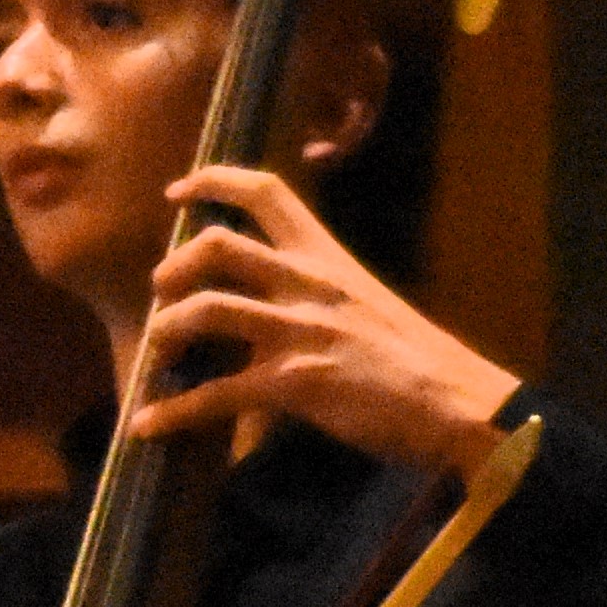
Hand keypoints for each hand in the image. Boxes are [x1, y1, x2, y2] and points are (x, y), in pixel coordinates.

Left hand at [129, 165, 519, 475]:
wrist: (459, 404)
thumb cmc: (413, 359)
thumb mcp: (363, 302)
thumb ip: (314, 292)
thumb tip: (263, 299)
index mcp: (327, 258)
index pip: (268, 192)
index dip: (214, 181)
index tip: (177, 191)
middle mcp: (310, 284)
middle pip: (217, 245)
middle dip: (173, 267)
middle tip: (161, 294)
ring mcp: (300, 331)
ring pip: (203, 310)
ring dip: (163, 333)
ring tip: (157, 354)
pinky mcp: (295, 382)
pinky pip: (215, 394)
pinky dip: (171, 411)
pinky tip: (147, 425)